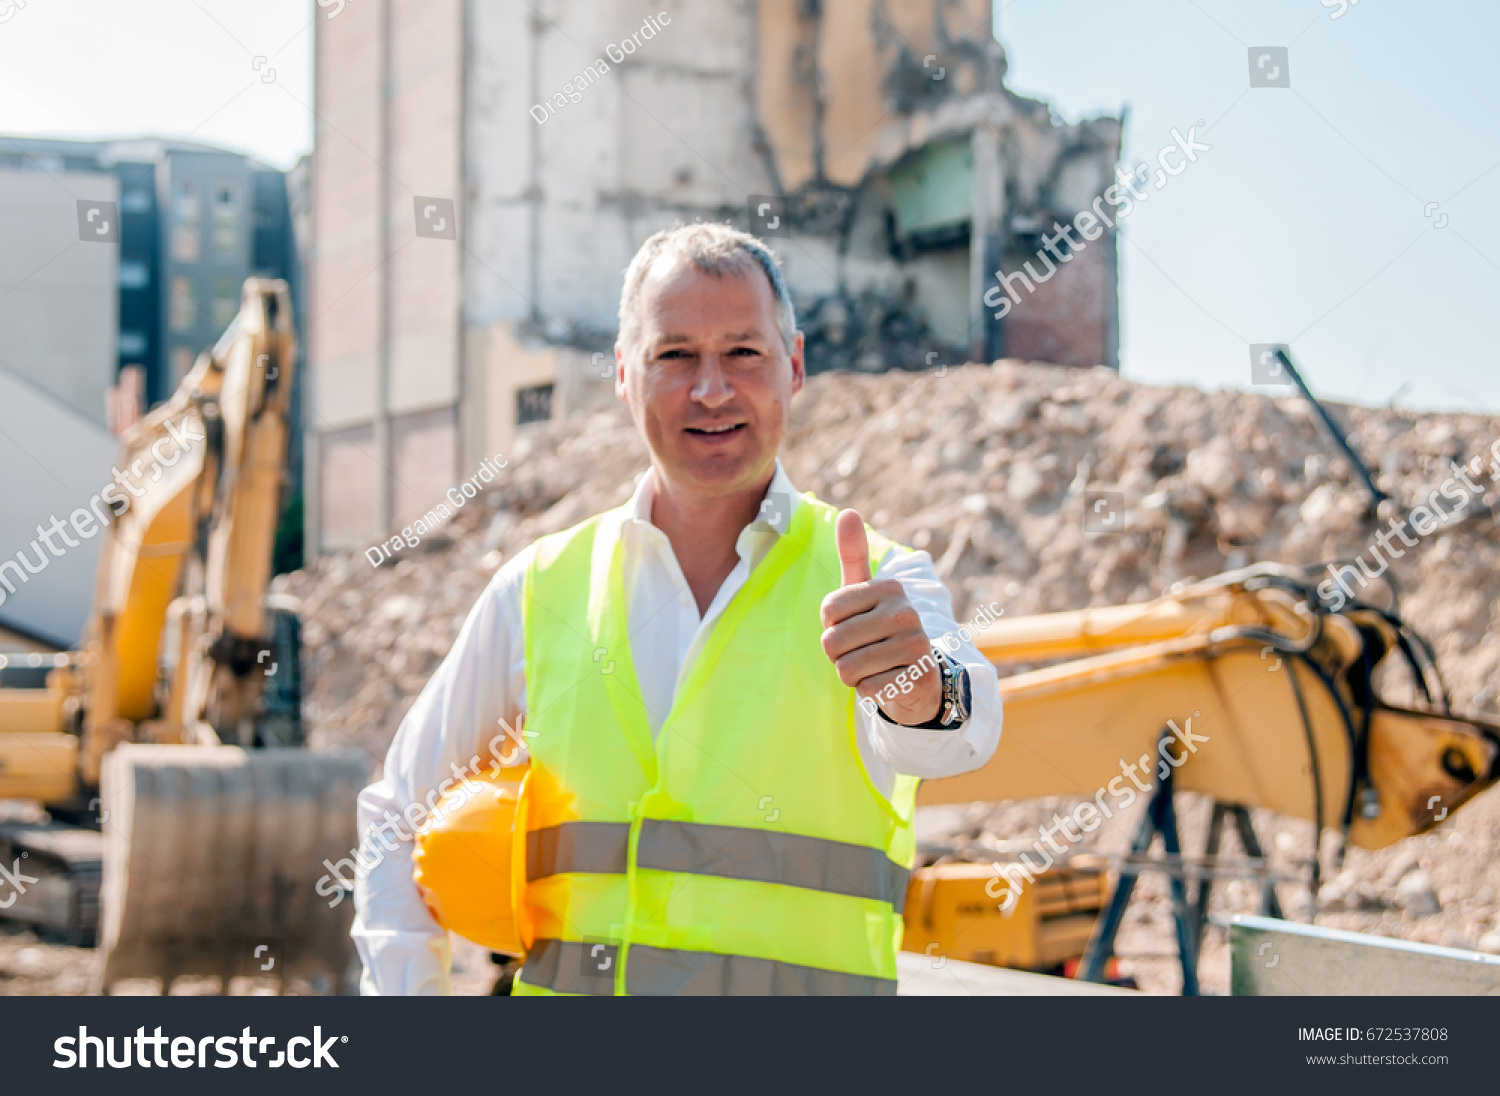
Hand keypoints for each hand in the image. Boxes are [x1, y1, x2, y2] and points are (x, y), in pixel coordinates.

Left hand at [819, 509, 941, 725]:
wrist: (917, 677)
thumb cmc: (879, 631)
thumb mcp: (864, 593)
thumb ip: (853, 555)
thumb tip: (848, 511)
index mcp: (890, 588)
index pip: (827, 611)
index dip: (831, 626)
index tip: (855, 626)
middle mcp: (905, 613)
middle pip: (833, 642)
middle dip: (839, 654)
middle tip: (863, 651)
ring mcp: (914, 646)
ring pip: (846, 668)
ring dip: (852, 674)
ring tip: (874, 666)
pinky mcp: (916, 679)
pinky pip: (865, 689)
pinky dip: (869, 691)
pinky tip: (888, 681)